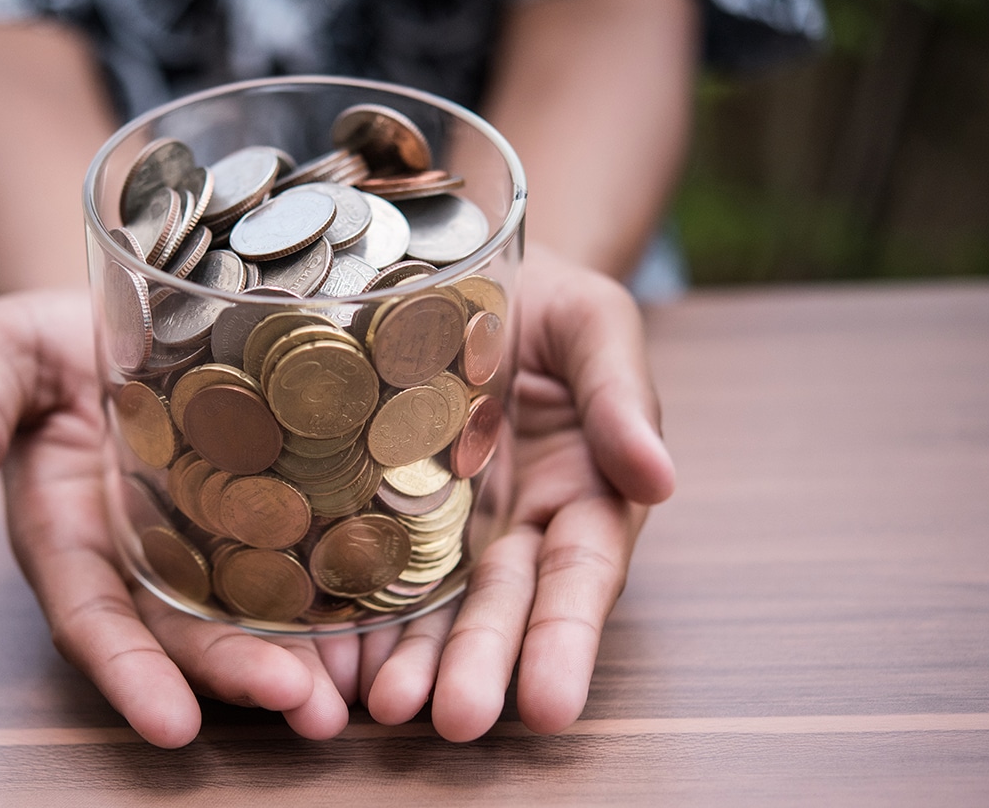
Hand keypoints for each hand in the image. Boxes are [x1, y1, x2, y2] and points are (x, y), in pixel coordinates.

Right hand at [0, 253, 672, 745]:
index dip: (129, 672)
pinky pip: (313, 556)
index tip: (170, 727)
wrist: (139, 301)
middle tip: (307, 715)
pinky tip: (402, 619)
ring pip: (260, 611)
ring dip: (307, 659)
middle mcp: (148, 555)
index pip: (96, 615)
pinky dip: (348, 593)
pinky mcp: (279, 508)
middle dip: (241, 678)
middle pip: (191, 631)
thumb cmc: (55, 333)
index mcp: (74, 534)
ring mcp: (216, 538)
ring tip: (362, 696)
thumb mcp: (3, 350)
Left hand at [320, 251, 674, 739]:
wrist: (458, 266)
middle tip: (452, 721)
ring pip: (431, 604)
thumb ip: (621, 398)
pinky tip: (328, 657)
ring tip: (384, 707)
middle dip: (479, 666)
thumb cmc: (544, 298)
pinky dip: (352, 614)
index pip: (579, 576)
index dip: (565, 639)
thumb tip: (660, 478)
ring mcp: (444, 526)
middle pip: (500, 607)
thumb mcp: (595, 325)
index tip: (550, 704)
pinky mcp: (379, 509)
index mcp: (583, 495)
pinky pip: (366, 565)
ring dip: (412, 660)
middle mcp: (514, 528)